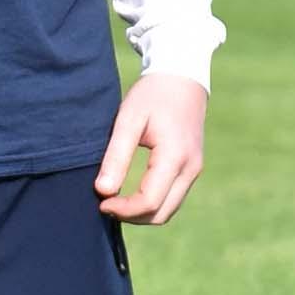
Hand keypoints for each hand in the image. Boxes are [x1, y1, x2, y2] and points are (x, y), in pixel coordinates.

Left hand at [96, 73, 209, 223]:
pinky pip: (172, 198)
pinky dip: (152, 204)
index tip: (101, 201)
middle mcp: (190, 168)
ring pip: (168, 210)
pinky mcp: (192, 168)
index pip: (149, 201)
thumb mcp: (129, 119)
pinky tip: (131, 194)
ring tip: (116, 200)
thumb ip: (116, 156)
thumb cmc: (152, 95)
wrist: (182, 78)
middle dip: (131, 217)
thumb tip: (103, 191)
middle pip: (161, 214)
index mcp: (175, 156)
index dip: (123, 209)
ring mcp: (194, 170)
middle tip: (105, 204)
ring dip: (142, 213)